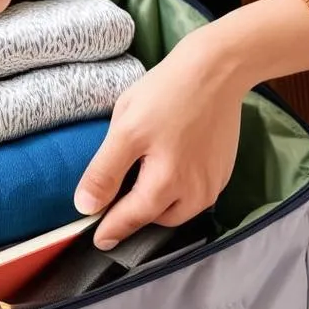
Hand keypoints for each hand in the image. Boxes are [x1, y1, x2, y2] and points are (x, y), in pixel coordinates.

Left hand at [74, 29, 244, 248]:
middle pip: (155, 218)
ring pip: (176, 209)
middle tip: (115, 198)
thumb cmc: (168, 94)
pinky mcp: (223, 172)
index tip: (97, 240)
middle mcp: (195, 194)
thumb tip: (85, 207)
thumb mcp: (125, 131)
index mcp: (166, 185)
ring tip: (141, 179)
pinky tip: (166, 166)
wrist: (218, 68)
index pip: (130, 220)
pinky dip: (176, 190)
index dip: (110, 229)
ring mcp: (213, 185)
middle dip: (135, 213)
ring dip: (156, 203)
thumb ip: (105, 173)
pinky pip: (194, 195)